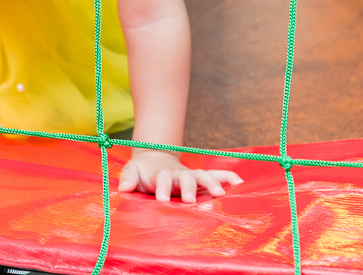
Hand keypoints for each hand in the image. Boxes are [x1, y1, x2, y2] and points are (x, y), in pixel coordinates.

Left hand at [117, 149, 241, 202]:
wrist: (154, 161)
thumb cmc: (142, 172)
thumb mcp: (132, 172)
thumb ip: (128, 178)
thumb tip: (123, 188)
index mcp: (162, 174)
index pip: (163, 179)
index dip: (163, 188)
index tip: (163, 201)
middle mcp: (179, 174)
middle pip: (185, 178)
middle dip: (188, 188)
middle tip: (190, 200)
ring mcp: (191, 176)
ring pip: (203, 176)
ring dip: (212, 183)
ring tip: (221, 194)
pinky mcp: (201, 180)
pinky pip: (217, 176)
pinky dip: (228, 177)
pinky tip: (240, 184)